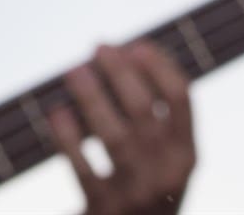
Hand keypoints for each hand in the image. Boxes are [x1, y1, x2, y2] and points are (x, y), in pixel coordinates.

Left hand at [47, 41, 195, 213]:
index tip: (136, 45)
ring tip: (74, 71)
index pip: (181, 97)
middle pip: (144, 110)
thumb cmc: (144, 183)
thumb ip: (155, 117)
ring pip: (114, 137)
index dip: (158, 63)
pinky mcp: (104, 210)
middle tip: (99, 47)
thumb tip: (118, 55)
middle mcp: (167, 174)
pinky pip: (83, 168)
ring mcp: (136, 194)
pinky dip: (68, 138)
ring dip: (92, 98)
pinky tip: (57, 112)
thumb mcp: (165, 157)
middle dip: (119, 72)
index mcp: (187, 154)